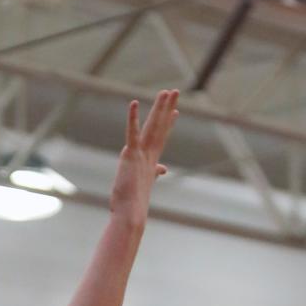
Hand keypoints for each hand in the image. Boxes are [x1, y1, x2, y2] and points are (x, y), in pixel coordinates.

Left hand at [109, 89, 178, 229]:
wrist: (130, 214)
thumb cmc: (132, 204)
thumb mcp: (142, 185)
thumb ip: (153, 173)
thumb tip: (162, 170)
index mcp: (151, 162)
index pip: (161, 138)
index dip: (168, 123)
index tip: (175, 111)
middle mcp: (149, 155)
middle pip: (160, 127)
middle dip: (167, 108)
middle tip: (175, 91)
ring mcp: (141, 154)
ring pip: (152, 126)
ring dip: (159, 108)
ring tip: (167, 92)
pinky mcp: (131, 154)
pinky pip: (132, 133)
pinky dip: (133, 118)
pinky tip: (134, 103)